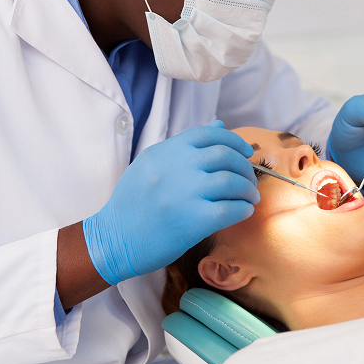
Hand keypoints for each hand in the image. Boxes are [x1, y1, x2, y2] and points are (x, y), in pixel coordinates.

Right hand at [83, 120, 258, 284]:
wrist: (113, 239)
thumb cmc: (134, 203)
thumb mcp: (151, 164)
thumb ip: (185, 145)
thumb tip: (220, 124)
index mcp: (165, 152)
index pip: (208, 134)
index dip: (233, 141)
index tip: (245, 152)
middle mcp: (175, 168)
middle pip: (225, 156)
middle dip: (244, 166)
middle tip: (249, 178)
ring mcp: (184, 194)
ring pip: (232, 182)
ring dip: (247, 189)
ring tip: (250, 196)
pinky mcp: (192, 221)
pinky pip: (230, 210)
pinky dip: (243, 209)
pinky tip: (243, 211)